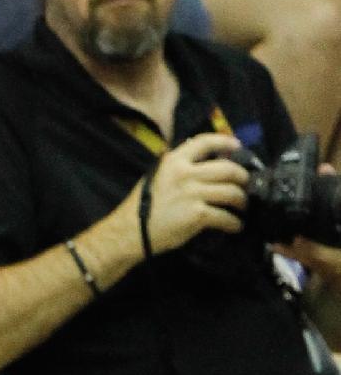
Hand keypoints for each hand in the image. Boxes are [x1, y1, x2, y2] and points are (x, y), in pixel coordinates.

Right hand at [129, 131, 248, 253]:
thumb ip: (177, 167)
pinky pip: (226, 216)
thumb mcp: (156, 177)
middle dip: (242, 178)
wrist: (130, 232)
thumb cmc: (141, 207)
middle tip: (245, 186)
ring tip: (241, 207)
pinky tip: (235, 226)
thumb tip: (202, 162)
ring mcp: (192, 194)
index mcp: (174, 161)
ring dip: (242, 201)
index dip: (225, 142)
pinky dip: (234, 223)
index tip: (238, 146)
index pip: (205, 142)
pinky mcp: (197, 214)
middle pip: (228, 169)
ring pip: (232, 193)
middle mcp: (185, 174)